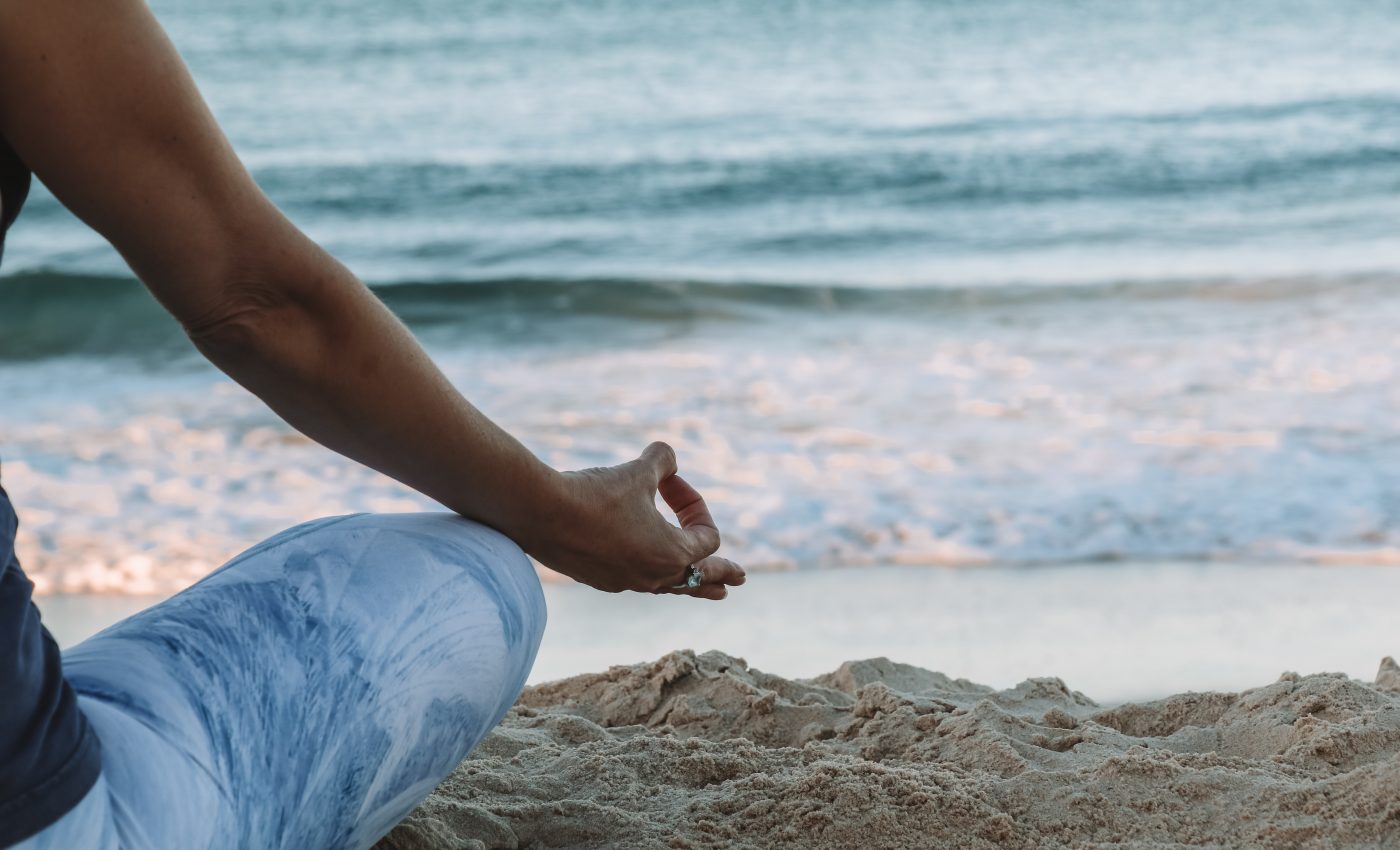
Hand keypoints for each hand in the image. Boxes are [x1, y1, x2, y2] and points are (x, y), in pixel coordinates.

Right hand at [514, 442, 745, 599]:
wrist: (541, 514)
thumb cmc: (595, 493)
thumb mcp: (637, 470)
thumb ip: (663, 461)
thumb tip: (669, 457)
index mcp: (672, 554)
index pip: (706, 537)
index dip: (695, 504)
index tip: (670, 481)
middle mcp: (653, 577)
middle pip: (699, 579)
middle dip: (721, 574)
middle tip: (739, 579)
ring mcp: (626, 582)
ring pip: (669, 587)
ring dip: (690, 583)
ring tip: (711, 591)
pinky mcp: (600, 580)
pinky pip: (636, 580)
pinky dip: (650, 572)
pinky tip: (646, 570)